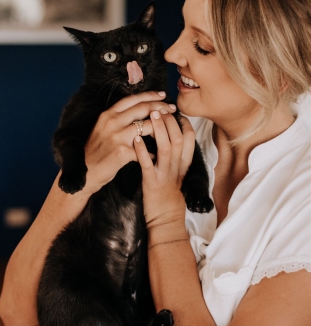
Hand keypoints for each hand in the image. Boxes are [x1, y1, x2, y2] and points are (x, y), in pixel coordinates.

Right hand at [84, 92, 176, 192]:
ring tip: (169, 131)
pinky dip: (153, 153)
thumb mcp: (103, 129)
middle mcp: (112, 122)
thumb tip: (139, 111)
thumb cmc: (96, 151)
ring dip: (162, 128)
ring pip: (148, 126)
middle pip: (143, 108)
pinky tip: (157, 155)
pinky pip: (145, 150)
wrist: (85, 172)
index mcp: (108, 115)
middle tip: (172, 110)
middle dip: (161, 108)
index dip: (150, 95)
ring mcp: (117, 137)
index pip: (133, 99)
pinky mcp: (122, 152)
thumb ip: (118, 119)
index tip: (163, 96)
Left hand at [134, 110, 194, 228]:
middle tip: (160, 108)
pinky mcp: (152, 182)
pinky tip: (136, 140)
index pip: (190, 138)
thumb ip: (177, 153)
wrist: (165, 217)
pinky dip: (142, 151)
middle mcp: (177, 166)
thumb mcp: (177, 170)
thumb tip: (172, 133)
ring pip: (166, 148)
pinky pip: (148, 164)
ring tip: (151, 116)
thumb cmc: (168, 191)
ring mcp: (165, 174)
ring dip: (159, 130)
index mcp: (183, 163)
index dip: (184, 123)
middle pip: (178, 139)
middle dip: (170, 121)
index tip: (175, 112)